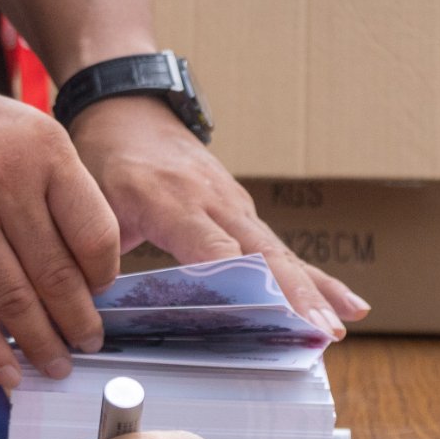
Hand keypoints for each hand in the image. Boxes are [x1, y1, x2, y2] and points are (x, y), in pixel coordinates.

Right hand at [0, 76, 116, 383]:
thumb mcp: (34, 138)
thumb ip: (65, 196)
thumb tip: (93, 276)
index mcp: (46, 153)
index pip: (94, 234)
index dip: (104, 277)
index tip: (103, 295)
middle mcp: (4, 180)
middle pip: (55, 273)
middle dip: (78, 321)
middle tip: (89, 344)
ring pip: (12, 298)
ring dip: (40, 343)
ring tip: (56, 365)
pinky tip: (9, 370)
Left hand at [65, 98, 364, 334]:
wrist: (127, 108)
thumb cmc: (106, 156)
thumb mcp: (91, 199)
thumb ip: (96, 251)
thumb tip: (95, 309)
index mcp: (170, 200)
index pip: (214, 248)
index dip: (243, 284)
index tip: (269, 315)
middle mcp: (212, 201)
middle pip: (261, 253)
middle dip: (295, 294)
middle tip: (321, 329)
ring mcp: (233, 204)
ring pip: (278, 252)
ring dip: (311, 290)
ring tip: (339, 326)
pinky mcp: (242, 212)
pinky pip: (279, 249)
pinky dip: (312, 277)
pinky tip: (348, 303)